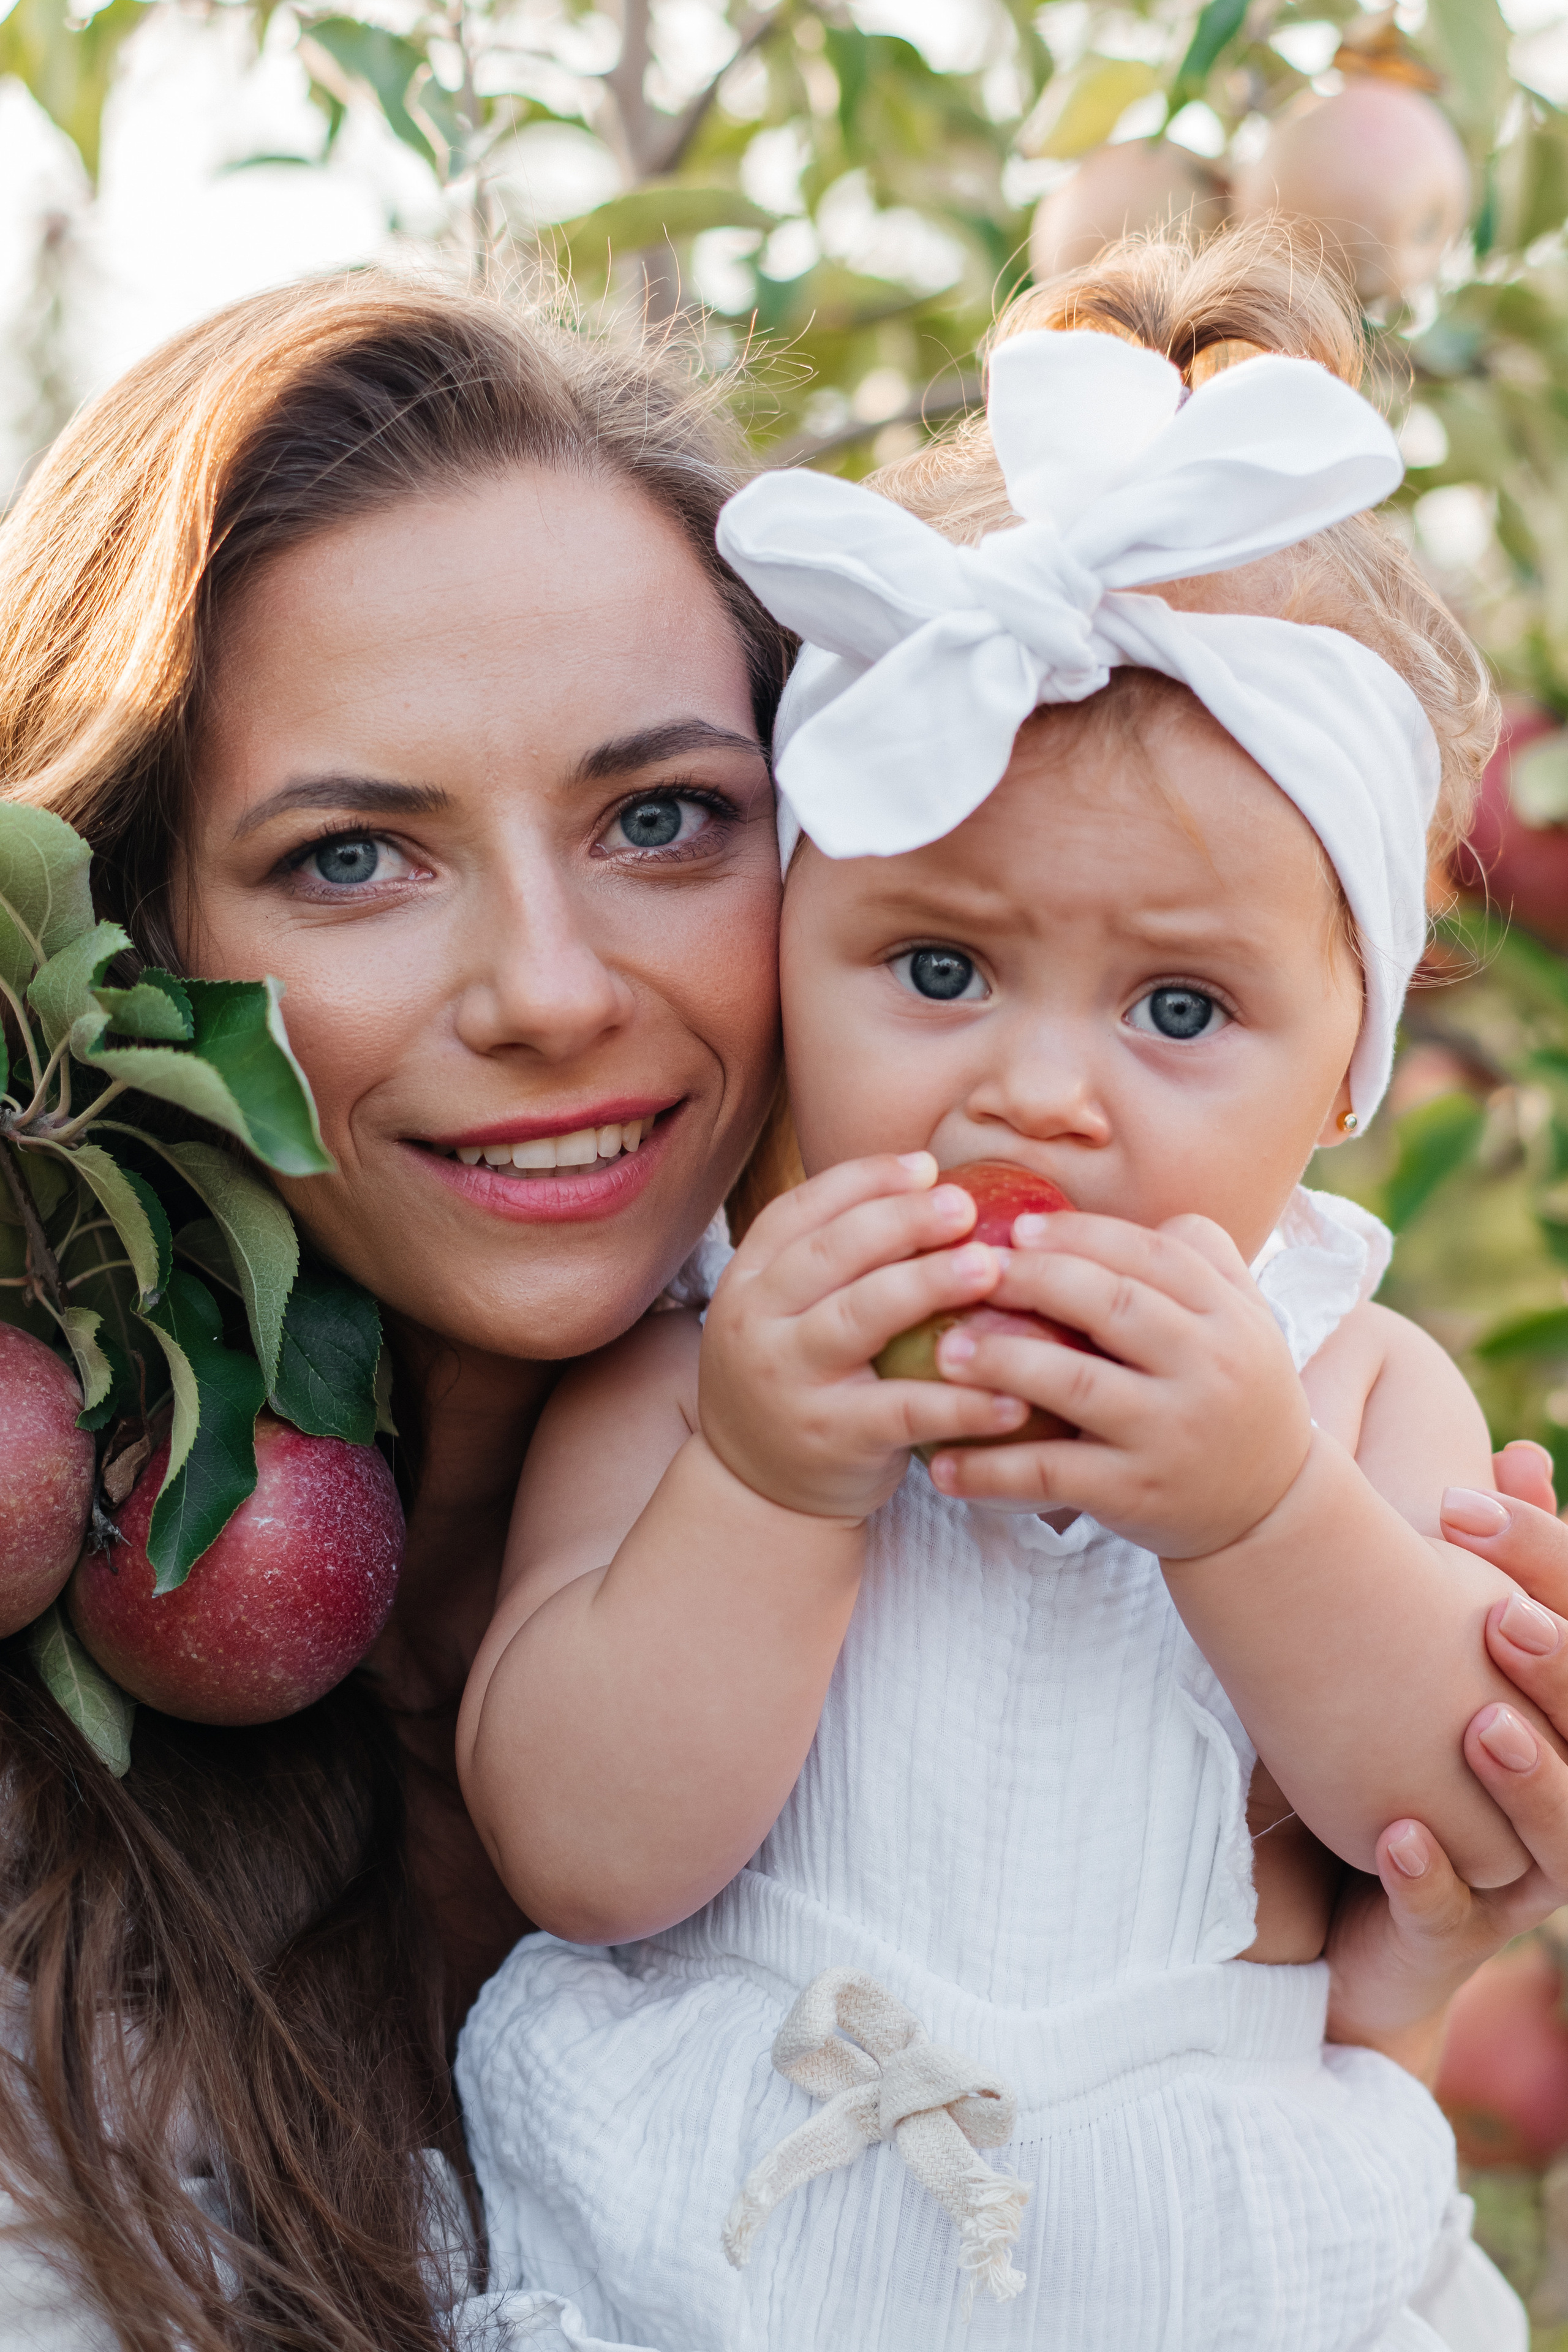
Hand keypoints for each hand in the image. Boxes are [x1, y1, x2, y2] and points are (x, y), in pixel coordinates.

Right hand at [698, 1152, 1033, 1520]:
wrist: (757, 1488)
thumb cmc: (800, 1377)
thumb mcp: (788, 1310)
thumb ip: (837, 1257)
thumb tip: (933, 1180)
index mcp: (750, 1277)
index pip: (802, 1211)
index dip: (864, 1181)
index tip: (927, 1165)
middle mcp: (757, 1321)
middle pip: (832, 1253)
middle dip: (902, 1221)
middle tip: (966, 1205)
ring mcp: (790, 1379)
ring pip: (861, 1317)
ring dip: (928, 1285)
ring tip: (991, 1268)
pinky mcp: (831, 1437)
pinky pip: (903, 1411)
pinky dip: (960, 1402)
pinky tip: (1012, 1395)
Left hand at [923, 1208, 1311, 1558]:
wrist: (1271, 1506)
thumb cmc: (1234, 1393)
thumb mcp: (1242, 1320)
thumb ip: (1195, 1259)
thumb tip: (1107, 1218)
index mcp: (1229, 1315)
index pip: (1151, 1254)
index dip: (1079, 1235)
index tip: (1015, 1228)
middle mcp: (1208, 1368)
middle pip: (1112, 1304)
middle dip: (1034, 1280)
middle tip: (968, 1272)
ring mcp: (1172, 1433)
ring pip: (1078, 1384)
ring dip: (1003, 1361)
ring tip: (945, 1350)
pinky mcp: (1137, 1493)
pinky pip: (1052, 1474)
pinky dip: (992, 1468)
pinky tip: (942, 1462)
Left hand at [1327, 1442, 1567, 2074]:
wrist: (1337, 1898)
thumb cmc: (1390, 1743)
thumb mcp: (1426, 1646)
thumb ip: (1478, 1563)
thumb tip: (1522, 1452)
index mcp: (1562, 1712)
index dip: (1541, 1561)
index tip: (1459, 1503)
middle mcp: (1563, 1789)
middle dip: (1558, 1672)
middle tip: (1496, 1615)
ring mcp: (1517, 1872)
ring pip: (1559, 1833)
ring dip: (1528, 1782)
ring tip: (1481, 1728)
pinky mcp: (1451, 1939)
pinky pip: (1454, 1914)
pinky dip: (1430, 1877)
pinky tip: (1397, 1836)